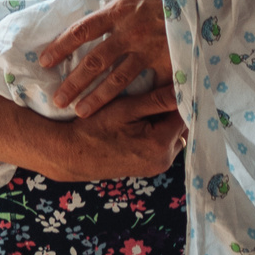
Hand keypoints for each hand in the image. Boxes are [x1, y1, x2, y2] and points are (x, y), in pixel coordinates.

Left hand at [43, 0, 171, 115]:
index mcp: (119, 12)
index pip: (82, 31)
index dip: (61, 46)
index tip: (44, 61)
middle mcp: (130, 34)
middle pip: (95, 61)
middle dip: (74, 82)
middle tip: (57, 99)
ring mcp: (150, 51)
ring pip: (118, 79)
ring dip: (98, 97)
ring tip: (80, 112)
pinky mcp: (171, 63)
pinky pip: (156, 87)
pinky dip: (146, 103)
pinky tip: (132, 117)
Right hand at [48, 86, 186, 181]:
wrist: (71, 154)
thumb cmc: (95, 127)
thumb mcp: (126, 108)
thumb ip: (157, 100)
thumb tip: (182, 89)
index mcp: (160, 144)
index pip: (183, 115)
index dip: (178, 98)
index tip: (169, 84)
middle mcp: (164, 160)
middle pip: (180, 128)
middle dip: (172, 111)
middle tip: (157, 93)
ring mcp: (156, 167)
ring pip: (172, 138)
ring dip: (164, 123)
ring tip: (146, 108)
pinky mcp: (148, 169)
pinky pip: (162, 148)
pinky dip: (156, 134)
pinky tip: (140, 123)